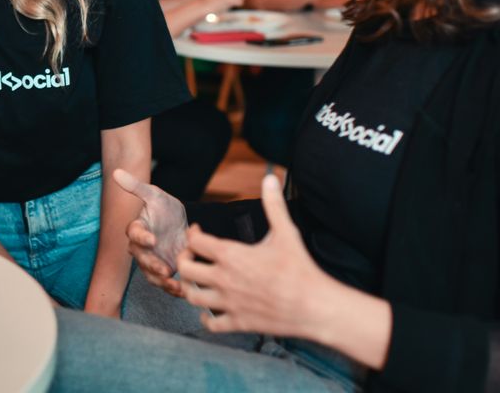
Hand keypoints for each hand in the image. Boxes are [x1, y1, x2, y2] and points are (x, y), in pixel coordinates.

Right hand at [113, 169, 188, 297]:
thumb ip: (136, 186)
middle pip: (142, 259)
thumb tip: (116, 173)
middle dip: (153, 266)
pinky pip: (165, 283)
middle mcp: (142, 248)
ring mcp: (152, 261)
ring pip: (152, 276)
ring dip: (162, 282)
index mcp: (137, 229)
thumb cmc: (163, 207)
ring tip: (176, 285)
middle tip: (165, 269)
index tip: (151, 239)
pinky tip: (184, 289)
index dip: (141, 237)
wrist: (178, 224)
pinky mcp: (165, 271)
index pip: (134, 233)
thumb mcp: (154, 194)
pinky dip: (174, 288)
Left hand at [177, 174, 333, 335]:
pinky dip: (206, 317)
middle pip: (184, 269)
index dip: (193, 233)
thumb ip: (274, 205)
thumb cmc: (300, 268)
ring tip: (200, 281)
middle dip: (184, 259)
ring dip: (191, 288)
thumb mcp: (286, 232)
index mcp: (232, 255)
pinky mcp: (237, 323)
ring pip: (191, 296)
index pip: (194, 241)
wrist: (315, 306)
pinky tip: (213, 309)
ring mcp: (229, 303)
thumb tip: (271, 177)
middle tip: (193, 256)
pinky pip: (210, 323)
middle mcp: (224, 279)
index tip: (199, 231)